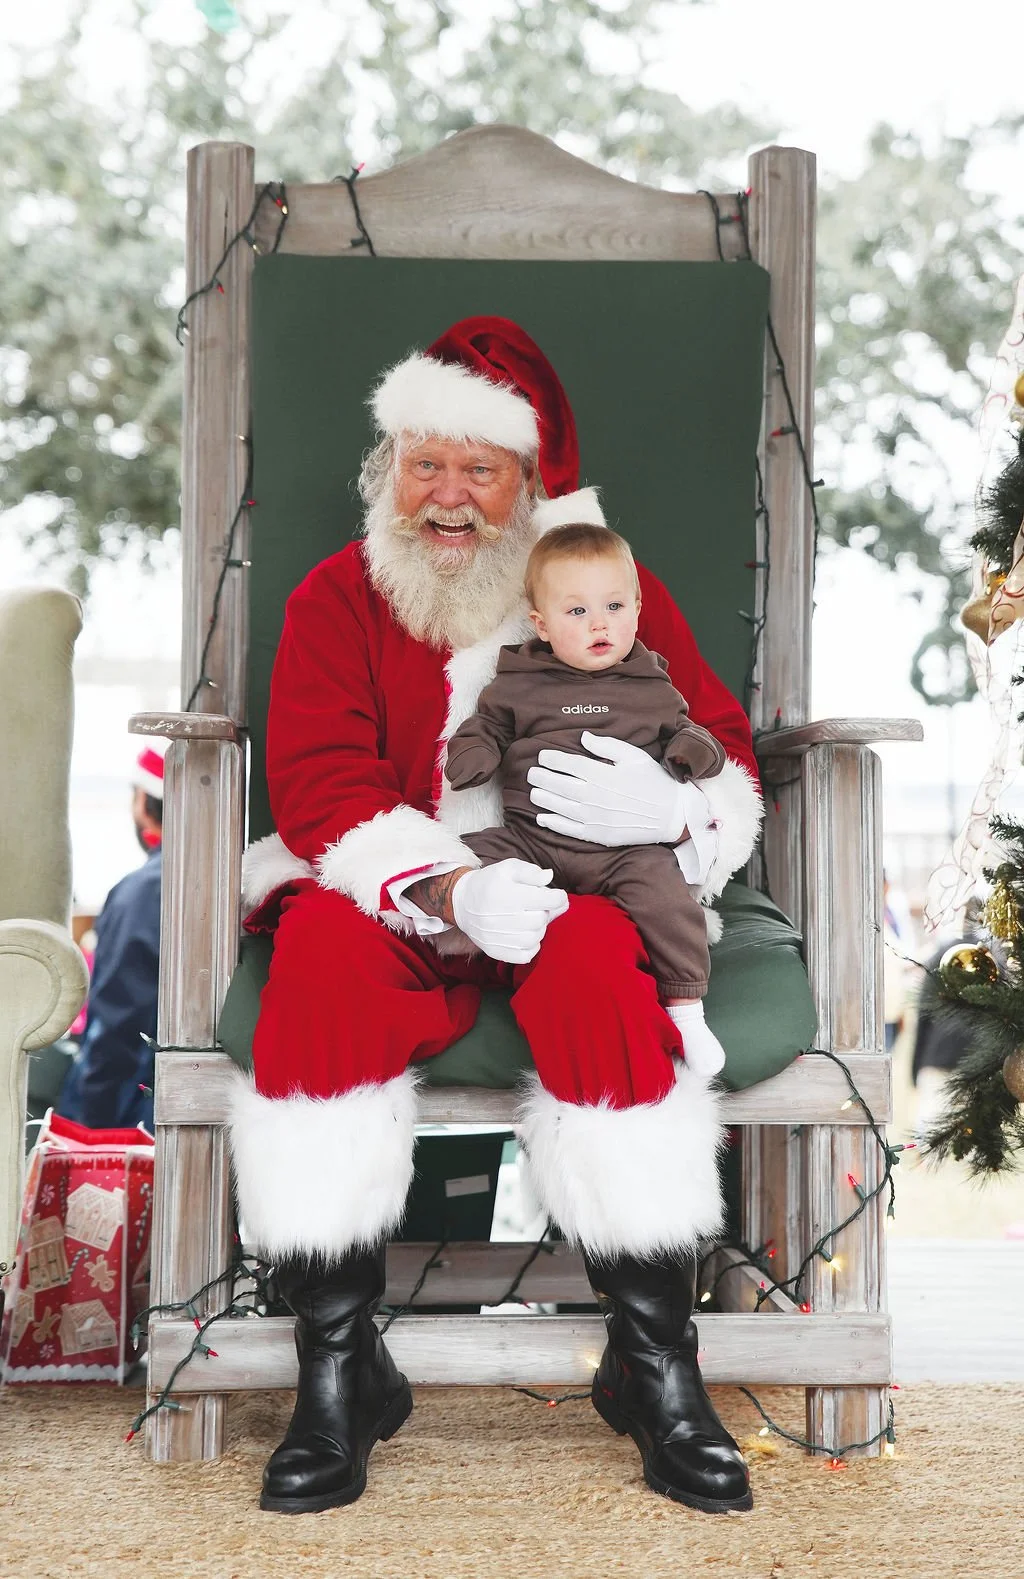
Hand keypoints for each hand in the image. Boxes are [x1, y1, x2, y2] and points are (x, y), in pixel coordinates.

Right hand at [452, 860, 568, 963]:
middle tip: (537, 906)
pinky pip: (525, 955)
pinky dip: (532, 946)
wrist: (462, 902)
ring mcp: (496, 937)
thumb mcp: (508, 868)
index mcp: (506, 894)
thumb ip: (530, 872)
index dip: (558, 897)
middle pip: (541, 919)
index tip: (558, 895)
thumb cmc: (489, 883)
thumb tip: (548, 877)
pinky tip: (525, 933)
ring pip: (535, 938)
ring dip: (539, 928)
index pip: (544, 900)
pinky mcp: (495, 951)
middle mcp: (499, 917)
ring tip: (530, 918)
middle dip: (544, 911)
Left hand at [528, 731, 687, 846]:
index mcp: (603, 774)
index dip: (552, 759)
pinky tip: (541, 818)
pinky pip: (569, 830)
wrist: (671, 815)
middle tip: (531, 773)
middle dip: (542, 778)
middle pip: (559, 785)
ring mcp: (595, 818)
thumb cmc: (653, 782)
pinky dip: (553, 823)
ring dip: (543, 798)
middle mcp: (595, 796)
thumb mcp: (634, 756)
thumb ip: (606, 746)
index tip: (543, 755)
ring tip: (534, 792)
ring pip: (560, 807)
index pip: (569, 764)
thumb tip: (582, 737)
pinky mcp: (598, 835)